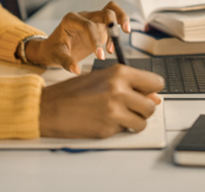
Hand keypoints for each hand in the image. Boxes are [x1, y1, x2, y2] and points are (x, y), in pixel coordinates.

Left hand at [27, 1, 130, 73]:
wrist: (53, 47)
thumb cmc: (54, 50)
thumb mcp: (56, 56)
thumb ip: (66, 62)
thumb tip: (76, 70)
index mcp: (71, 20)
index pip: (87, 25)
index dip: (95, 40)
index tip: (100, 56)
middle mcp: (83, 16)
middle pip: (103, 11)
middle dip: (112, 23)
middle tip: (119, 37)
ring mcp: (93, 19)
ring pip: (111, 10)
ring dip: (121, 18)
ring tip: (126, 32)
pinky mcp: (100, 26)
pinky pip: (113, 19)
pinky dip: (120, 25)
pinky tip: (118, 41)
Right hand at [39, 64, 163, 137]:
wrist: (48, 107)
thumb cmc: (72, 92)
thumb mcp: (101, 79)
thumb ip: (128, 85)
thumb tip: (154, 98)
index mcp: (119, 73)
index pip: (156, 82)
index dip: (152, 90)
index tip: (146, 93)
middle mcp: (119, 90)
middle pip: (151, 105)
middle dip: (142, 109)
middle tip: (128, 107)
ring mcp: (114, 111)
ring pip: (142, 122)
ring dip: (133, 121)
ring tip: (116, 115)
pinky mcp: (108, 128)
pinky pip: (125, 131)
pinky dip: (119, 129)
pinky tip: (104, 120)